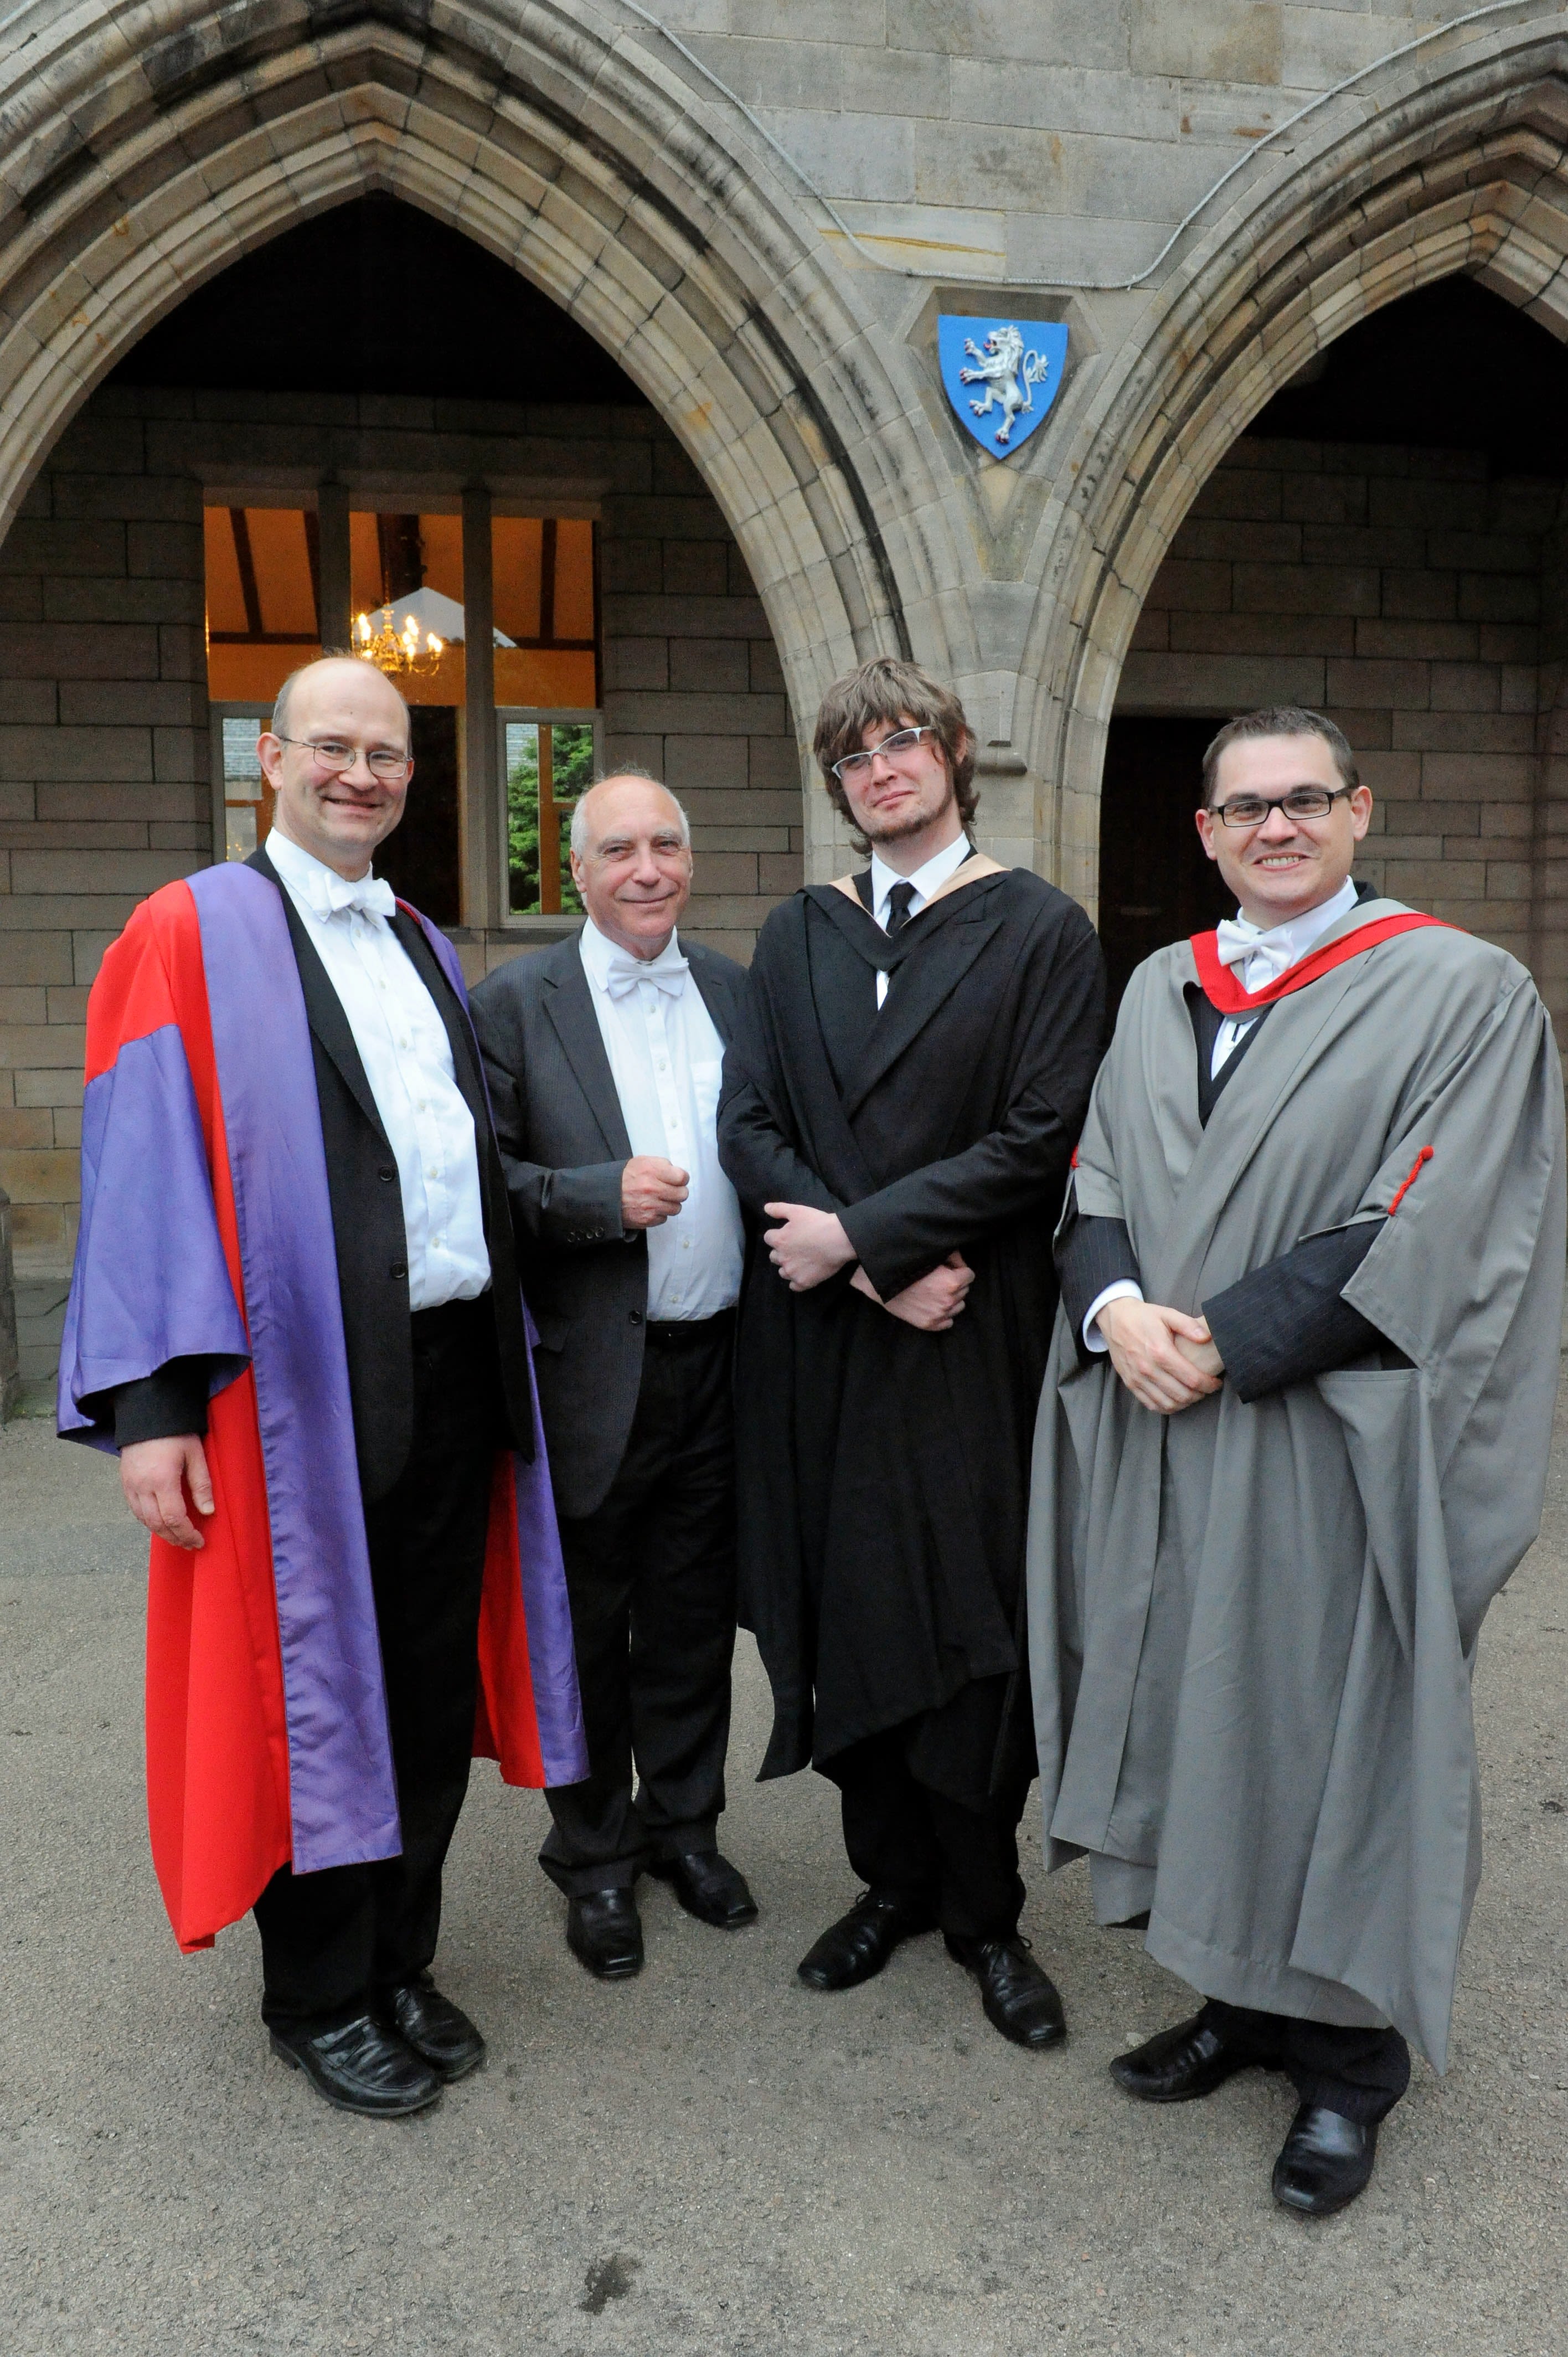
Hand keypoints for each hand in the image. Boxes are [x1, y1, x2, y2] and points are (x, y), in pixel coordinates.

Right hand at [120, 1435, 213, 1550]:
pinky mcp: (124, 1482)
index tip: (199, 1541)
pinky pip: (135, 1510)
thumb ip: (201, 1484)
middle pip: (157, 1524)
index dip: (187, 1534)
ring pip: (144, 1520)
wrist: (145, 1413)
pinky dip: (148, 1521)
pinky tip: (161, 1523)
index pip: (174, 1518)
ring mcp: (130, 1485)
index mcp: (162, 1480)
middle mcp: (142, 1487)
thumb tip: (208, 1512)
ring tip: (178, 1538)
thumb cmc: (175, 1431)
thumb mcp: (195, 1454)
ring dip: (161, 1533)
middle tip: (190, 1544)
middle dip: (175, 1538)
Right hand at [621, 1155, 688, 1229]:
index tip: (677, 1179)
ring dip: (670, 1204)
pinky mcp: (647, 1219)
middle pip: (682, 1194)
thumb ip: (663, 1165)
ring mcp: (650, 1205)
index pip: (682, 1177)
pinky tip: (651, 1207)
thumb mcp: (643, 1162)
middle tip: (670, 1190)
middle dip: (678, 1192)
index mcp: (652, 1171)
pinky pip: (664, 1218)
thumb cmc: (626, 1178)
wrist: (607, 1195)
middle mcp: (652, 1188)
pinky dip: (660, 1213)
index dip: (681, 1178)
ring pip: (676, 1208)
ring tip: (660, 1199)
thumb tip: (679, 1175)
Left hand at [763, 1202, 854, 1289]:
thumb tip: (765, 1208)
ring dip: (788, 1267)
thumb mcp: (797, 1211)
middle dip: (781, 1252)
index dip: (777, 1235)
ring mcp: (792, 1272)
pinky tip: (804, 1274)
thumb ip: (779, 1209)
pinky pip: (793, 1286)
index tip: (787, 1234)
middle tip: (795, 1248)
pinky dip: (797, 1281)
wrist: (839, 1240)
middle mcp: (782, 1258)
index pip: (768, 1238)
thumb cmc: (818, 1223)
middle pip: (773, 1257)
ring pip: (782, 1272)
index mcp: (779, 1240)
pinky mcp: (803, 1282)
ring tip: (800, 1261)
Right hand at [853, 1253, 974, 1331]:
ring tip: (936, 1291)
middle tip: (940, 1278)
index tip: (950, 1268)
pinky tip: (932, 1304)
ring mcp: (939, 1315)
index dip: (959, 1270)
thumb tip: (960, 1261)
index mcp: (951, 1282)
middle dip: (956, 1283)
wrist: (880, 1284)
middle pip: (964, 1290)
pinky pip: (949, 1322)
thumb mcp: (931, 1256)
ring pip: (959, 1306)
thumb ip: (952, 1256)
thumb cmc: (905, 1267)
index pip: (969, 1275)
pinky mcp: (929, 1325)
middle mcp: (948, 1301)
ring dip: (952, 1299)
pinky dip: (944, 1314)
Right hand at [1097, 1299, 1222, 1414]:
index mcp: (1160, 1352)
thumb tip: (1206, 1337)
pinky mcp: (1130, 1384)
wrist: (1115, 1318)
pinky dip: (1166, 1407)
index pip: (1192, 1379)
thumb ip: (1188, 1325)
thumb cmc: (1143, 1317)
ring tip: (1192, 1395)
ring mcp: (1137, 1378)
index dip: (1209, 1385)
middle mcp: (1148, 1369)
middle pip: (1182, 1395)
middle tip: (1206, 1389)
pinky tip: (1175, 1400)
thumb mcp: (1167, 1314)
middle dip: (1200, 1395)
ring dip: (1184, 1403)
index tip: (1216, 1383)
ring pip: (1167, 1404)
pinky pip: (1151, 1405)